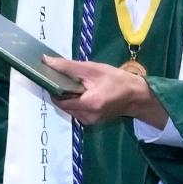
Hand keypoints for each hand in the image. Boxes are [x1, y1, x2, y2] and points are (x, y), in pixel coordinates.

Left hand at [46, 56, 167, 127]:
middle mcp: (87, 117)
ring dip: (69, 98)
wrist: (136, 95)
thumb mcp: (93, 69)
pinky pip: (76, 111)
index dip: (53, 89)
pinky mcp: (91, 122)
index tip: (51, 78)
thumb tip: (46, 61)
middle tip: (66, 79)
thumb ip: (68, 66)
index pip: (59, 101)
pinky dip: (76, 102)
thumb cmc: (116, 79)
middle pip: (63, 105)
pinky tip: (83, 93)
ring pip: (69, 109)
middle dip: (61, 93)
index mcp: (88, 104)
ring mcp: (89, 122)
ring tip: (77, 85)